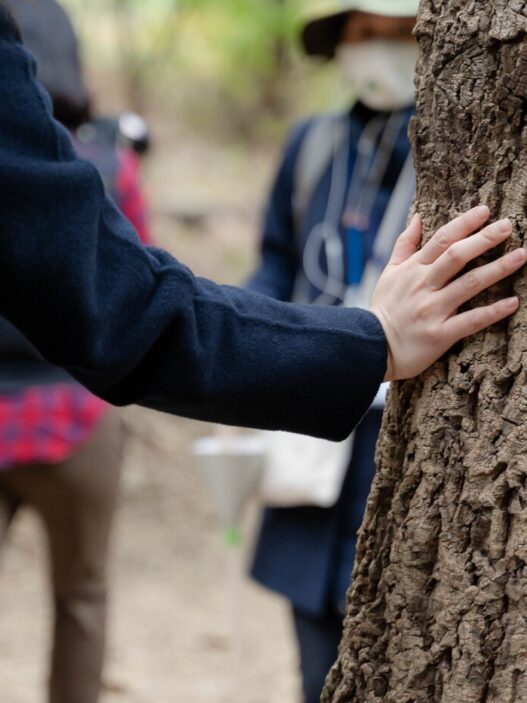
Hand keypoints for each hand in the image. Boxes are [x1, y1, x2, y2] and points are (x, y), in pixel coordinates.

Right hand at [370, 206, 525, 381]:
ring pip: (468, 284)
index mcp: (412, 270)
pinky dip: (492, 312)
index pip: (441, 240)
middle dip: (484, 239)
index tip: (485, 211)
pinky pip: (470, 321)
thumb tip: (417, 217)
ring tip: (521, 255)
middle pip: (457, 257)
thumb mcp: (389, 273)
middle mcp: (423, 286)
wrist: (371, 347)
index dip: (464, 224)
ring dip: (497, 268)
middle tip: (508, 226)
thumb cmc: (384, 309)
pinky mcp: (439, 335)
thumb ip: (404, 245)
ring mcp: (432, 310)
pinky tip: (512, 302)